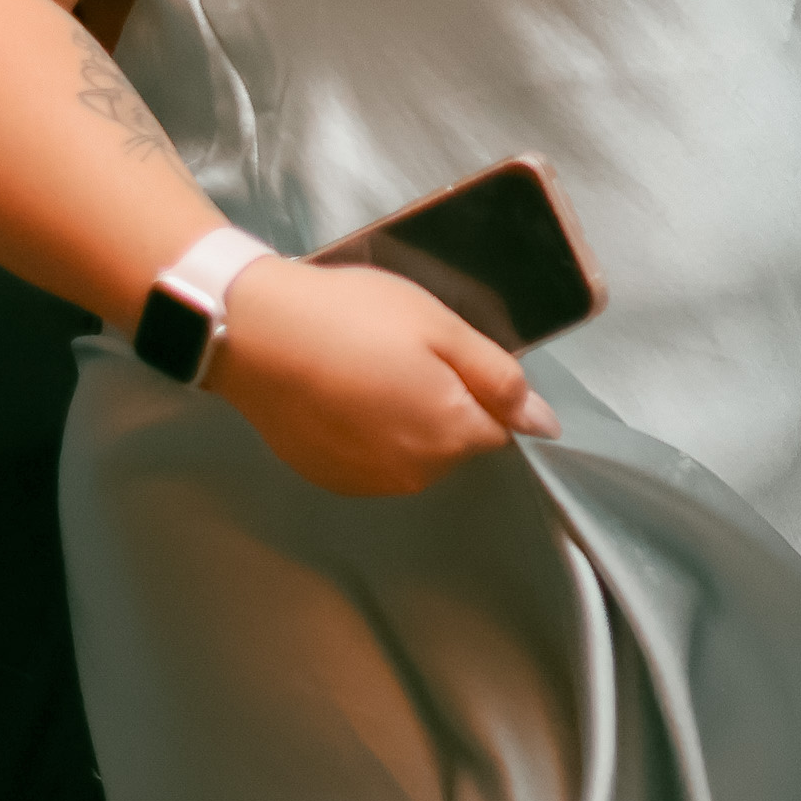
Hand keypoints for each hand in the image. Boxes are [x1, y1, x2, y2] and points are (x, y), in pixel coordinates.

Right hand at [207, 255, 559, 498]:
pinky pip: (373, 459)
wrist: (254, 332)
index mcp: (450, 436)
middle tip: (402, 351)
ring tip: (368, 369)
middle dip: (446, 402)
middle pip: (458, 443)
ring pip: (415, 452)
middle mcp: (413, 475)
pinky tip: (341, 394)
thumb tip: (546, 425)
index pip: (500, 427)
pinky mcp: (327, 477)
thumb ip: (499, 380)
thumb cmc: (356, 318)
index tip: (443, 352)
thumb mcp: (441, 328)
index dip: (482, 386)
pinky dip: (368, 431)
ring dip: (406, 419)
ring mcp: (365, 482)